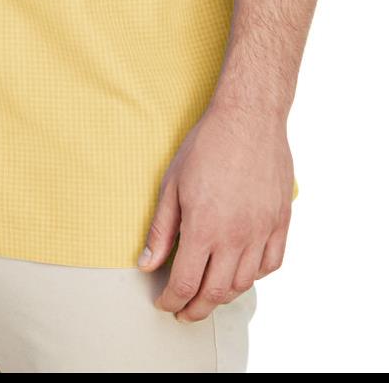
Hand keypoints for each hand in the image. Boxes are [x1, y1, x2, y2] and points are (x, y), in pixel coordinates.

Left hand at [138, 102, 293, 320]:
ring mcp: (261, 231)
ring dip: (224, 296)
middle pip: (215, 293)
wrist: (249, 117)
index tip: (164, 303)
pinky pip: (272, 264)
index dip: (171, 300)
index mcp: (204, 228)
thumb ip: (161, 230)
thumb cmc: (207, 144)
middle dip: (196, 309)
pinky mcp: (280, 222)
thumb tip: (147, 264)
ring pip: (244, 283)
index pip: (185, 283)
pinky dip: (256, 275)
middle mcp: (235, 237)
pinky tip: (242, 270)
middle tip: (184, 310)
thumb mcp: (172, 183)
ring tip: (210, 293)